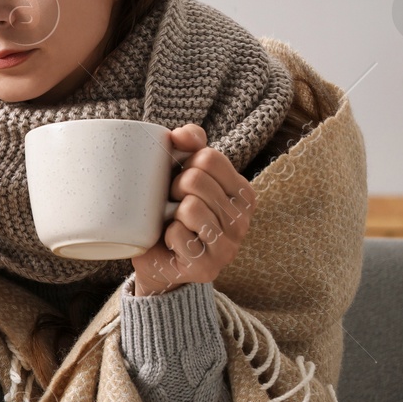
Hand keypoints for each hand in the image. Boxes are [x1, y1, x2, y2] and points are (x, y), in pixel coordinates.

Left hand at [129, 123, 256, 295]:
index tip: (181, 181)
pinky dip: (166, 236)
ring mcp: (228, 246)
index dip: (185, 164)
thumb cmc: (172, 211)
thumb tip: (184, 135)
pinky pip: (178, 235)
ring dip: (171, 213)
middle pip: (196, 180)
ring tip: (173, 223)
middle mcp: (243, 220)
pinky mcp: (207, 266)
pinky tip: (172, 244)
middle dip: (174, 188)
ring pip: (190, 208)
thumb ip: (190, 145)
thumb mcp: (183, 172)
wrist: (159, 260)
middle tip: (172, 205)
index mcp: (243, 193)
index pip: (210, 157)